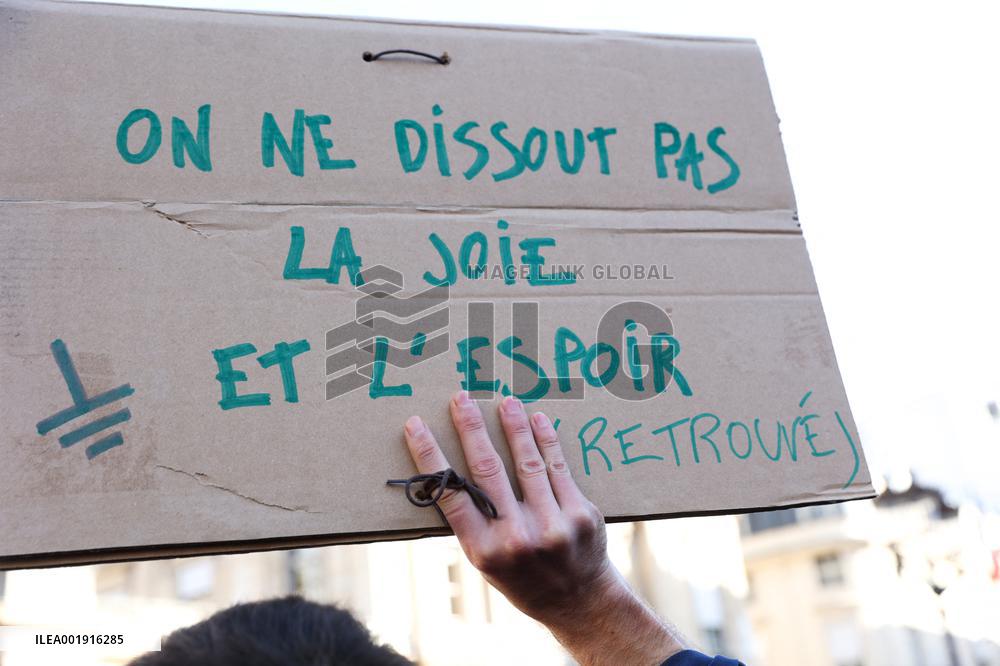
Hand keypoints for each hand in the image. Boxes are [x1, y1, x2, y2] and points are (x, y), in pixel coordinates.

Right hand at [401, 391, 684, 665]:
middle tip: (461, 398)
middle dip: (471, 428)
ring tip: (505, 401)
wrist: (580, 602)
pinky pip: (558, 469)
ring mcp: (551, 525)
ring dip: (513, 427)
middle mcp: (515, 538)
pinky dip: (547, 441)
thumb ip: (472, 522)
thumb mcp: (486, 561)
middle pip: (486, 470)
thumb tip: (448, 472)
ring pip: (526, 463)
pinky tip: (538, 420)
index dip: (430, 455)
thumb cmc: (523, 578)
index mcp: (483, 550)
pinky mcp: (580, 514)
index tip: (416, 425)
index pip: (449, 493)